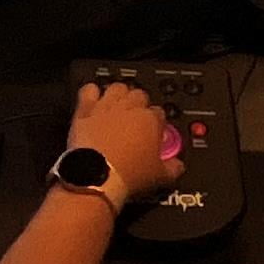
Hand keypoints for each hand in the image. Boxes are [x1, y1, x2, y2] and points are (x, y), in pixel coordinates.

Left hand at [66, 80, 171, 206]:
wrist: (98, 176)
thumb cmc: (129, 174)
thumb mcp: (159, 176)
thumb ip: (173, 167)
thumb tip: (178, 166)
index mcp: (151, 120)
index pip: (159, 113)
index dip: (157, 122)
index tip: (153, 131)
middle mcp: (129, 108)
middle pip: (139, 95)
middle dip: (139, 104)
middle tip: (136, 119)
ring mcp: (107, 106)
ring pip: (117, 88)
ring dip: (119, 95)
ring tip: (117, 107)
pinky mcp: (86, 110)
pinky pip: (89, 90)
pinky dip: (91, 93)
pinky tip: (93, 101)